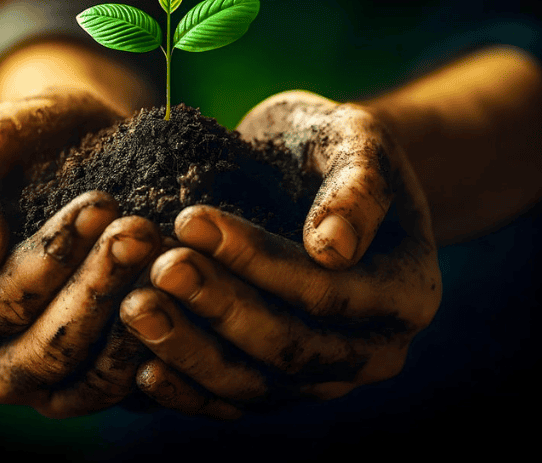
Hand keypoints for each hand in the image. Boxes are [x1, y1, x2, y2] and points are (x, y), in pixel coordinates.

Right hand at [0, 89, 159, 416]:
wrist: (79, 145)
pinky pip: (133, 388)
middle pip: (48, 350)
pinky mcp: (103, 381)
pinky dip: (161, 351)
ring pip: (93, 381)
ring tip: (167, 259)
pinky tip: (187, 298)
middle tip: (140, 230)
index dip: (51, 257)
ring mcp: (54, 380)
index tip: (101, 204)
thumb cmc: (20, 145)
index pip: (0, 301)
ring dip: (134, 322)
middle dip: (98, 289)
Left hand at [118, 91, 441, 416]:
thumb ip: (357, 188)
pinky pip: (232, 401)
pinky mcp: (278, 386)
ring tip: (135, 309)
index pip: (328, 292)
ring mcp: (324, 377)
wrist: (312, 176)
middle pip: (290, 348)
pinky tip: (141, 370)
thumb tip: (335, 248)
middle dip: (218, 308)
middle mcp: (373, 351)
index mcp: (406, 294)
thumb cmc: (333, 148)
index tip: (192, 220)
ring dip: (191, 352)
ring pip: (255, 385)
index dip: (258, 262)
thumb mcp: (357, 141)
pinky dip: (187, 390)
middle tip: (158, 268)